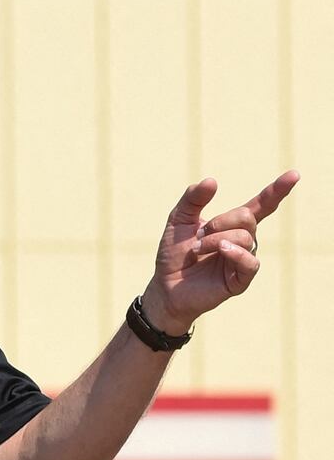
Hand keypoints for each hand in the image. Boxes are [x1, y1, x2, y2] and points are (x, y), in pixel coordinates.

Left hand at [142, 170, 298, 331]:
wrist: (165, 285)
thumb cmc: (174, 253)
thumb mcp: (178, 220)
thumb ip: (193, 199)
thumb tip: (212, 181)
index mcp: (232, 225)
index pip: (261, 205)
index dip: (277, 191)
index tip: (294, 174)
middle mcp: (243, 241)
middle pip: (247, 218)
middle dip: (220, 222)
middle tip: (199, 235)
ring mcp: (243, 260)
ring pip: (245, 238)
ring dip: (216, 239)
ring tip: (197, 249)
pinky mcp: (240, 280)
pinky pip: (251, 262)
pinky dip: (236, 253)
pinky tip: (221, 251)